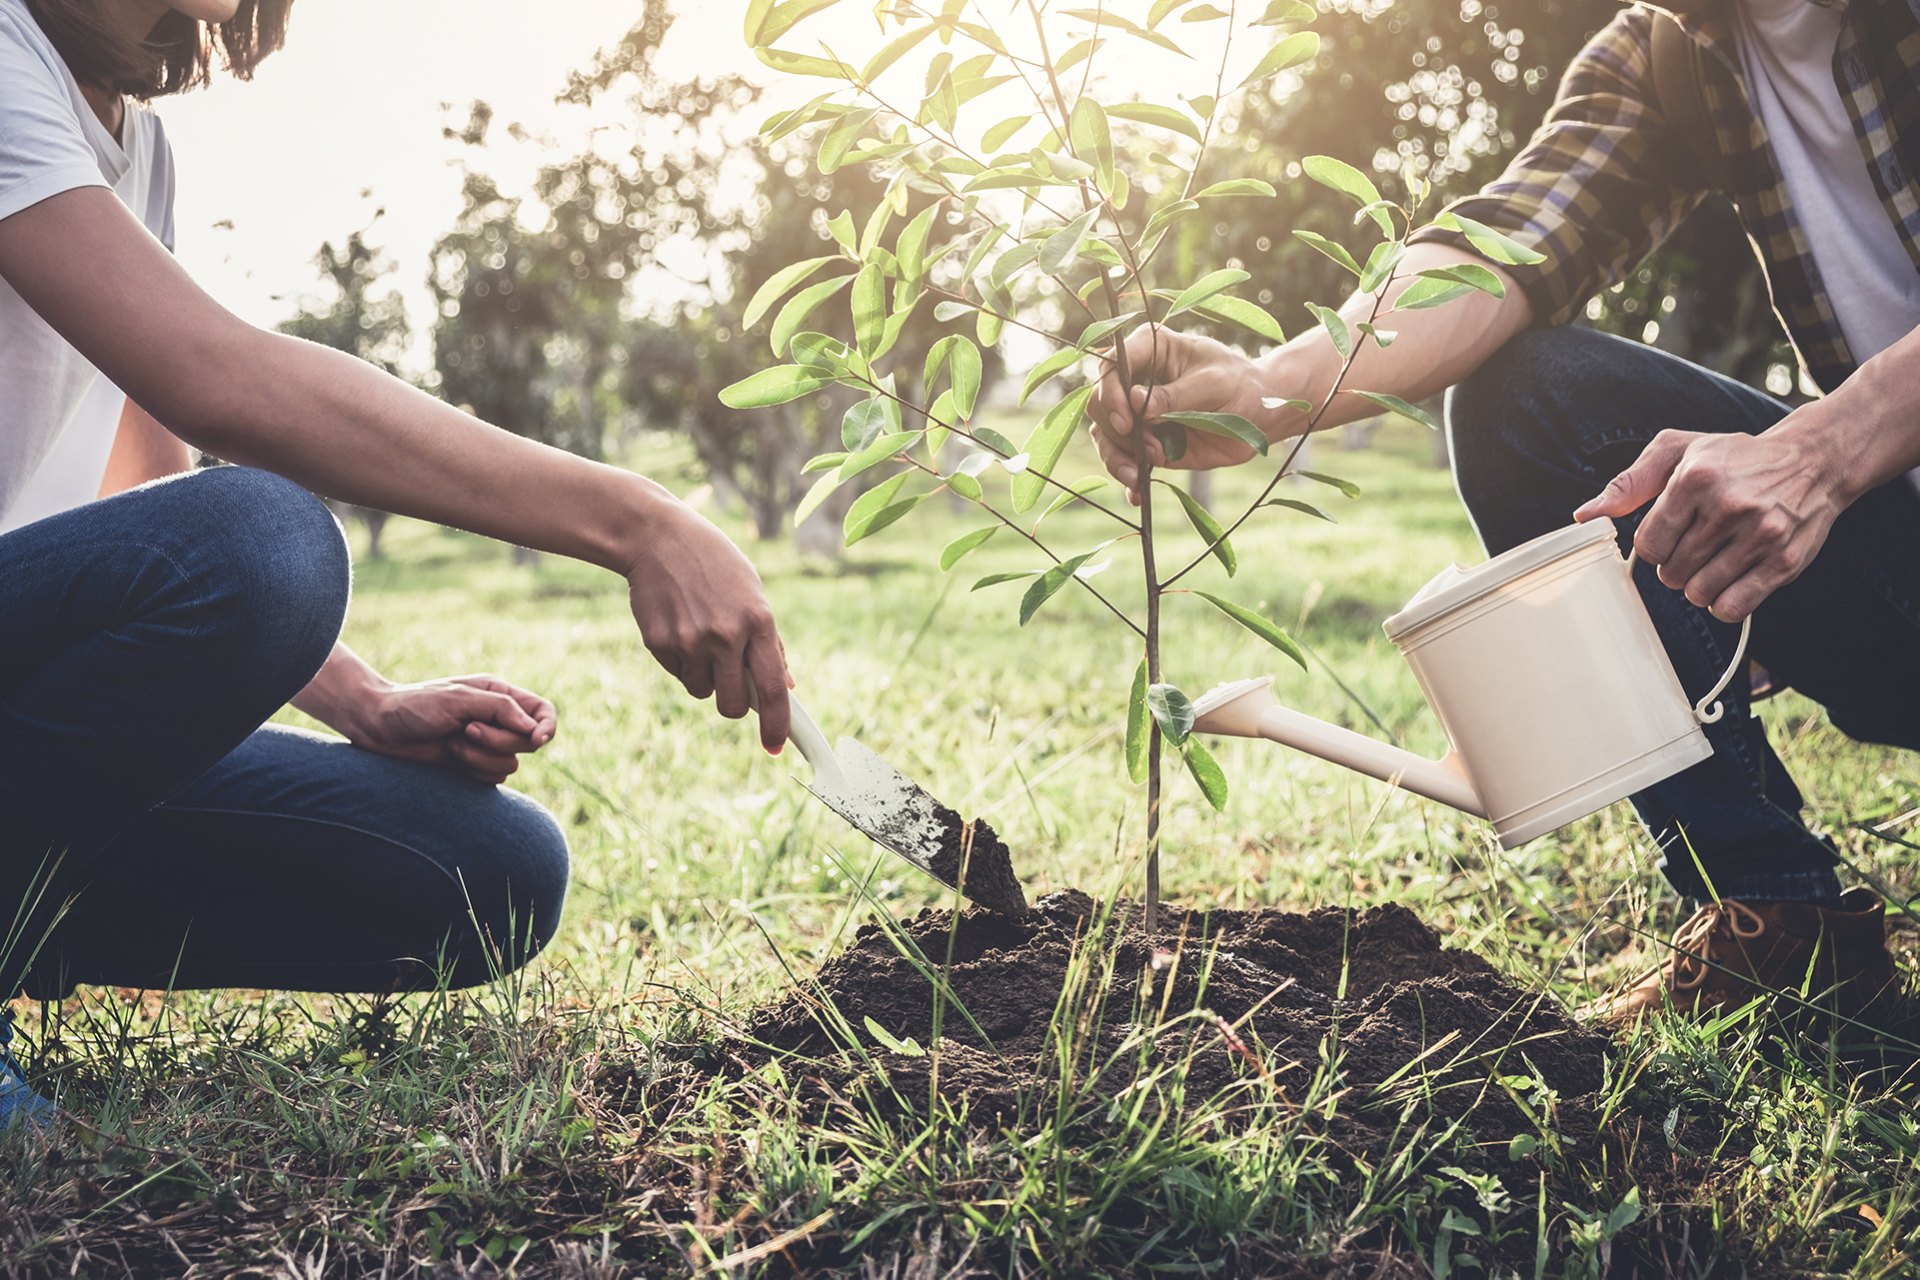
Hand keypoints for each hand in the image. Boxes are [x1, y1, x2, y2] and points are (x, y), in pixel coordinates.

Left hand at [353, 675, 557, 784]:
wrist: (380, 728)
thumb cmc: (415, 706)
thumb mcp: (459, 699)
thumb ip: (501, 709)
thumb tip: (534, 730)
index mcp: (500, 695)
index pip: (543, 712)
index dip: (547, 727)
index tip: (536, 740)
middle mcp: (498, 719)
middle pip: (528, 742)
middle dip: (498, 741)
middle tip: (467, 731)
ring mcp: (487, 744)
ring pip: (511, 763)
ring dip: (480, 758)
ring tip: (452, 744)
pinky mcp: (474, 765)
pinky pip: (494, 777)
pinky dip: (474, 770)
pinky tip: (450, 757)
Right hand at [625, 499, 792, 752]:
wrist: (657, 537)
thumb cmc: (714, 564)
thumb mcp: (752, 593)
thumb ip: (769, 642)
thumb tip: (785, 687)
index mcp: (758, 621)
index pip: (772, 689)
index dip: (777, 725)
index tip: (775, 747)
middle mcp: (725, 635)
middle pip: (733, 705)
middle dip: (734, 705)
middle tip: (729, 683)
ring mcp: (690, 641)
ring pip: (701, 690)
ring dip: (703, 676)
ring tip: (699, 634)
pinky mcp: (659, 642)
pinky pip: (677, 673)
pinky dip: (680, 660)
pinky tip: (678, 625)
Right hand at [1089, 325, 1280, 502]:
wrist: (1262, 415)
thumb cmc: (1242, 385)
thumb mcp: (1213, 384)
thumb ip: (1174, 395)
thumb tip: (1134, 402)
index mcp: (1151, 350)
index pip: (1112, 366)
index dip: (1110, 393)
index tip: (1127, 421)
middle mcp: (1137, 380)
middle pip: (1099, 403)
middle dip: (1116, 430)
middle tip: (1147, 448)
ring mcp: (1139, 414)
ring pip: (1105, 435)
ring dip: (1116, 458)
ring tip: (1138, 477)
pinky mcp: (1147, 443)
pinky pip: (1125, 461)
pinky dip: (1128, 479)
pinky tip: (1137, 495)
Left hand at [1574, 425, 1847, 620]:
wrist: (1813, 460)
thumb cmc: (1736, 457)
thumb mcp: (1679, 451)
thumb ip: (1629, 483)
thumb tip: (1584, 515)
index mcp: (1696, 478)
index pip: (1649, 544)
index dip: (1654, 547)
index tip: (1670, 534)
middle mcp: (1729, 506)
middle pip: (1672, 572)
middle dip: (1676, 566)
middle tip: (1696, 546)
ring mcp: (1760, 536)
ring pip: (1699, 594)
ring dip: (1699, 586)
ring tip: (1714, 561)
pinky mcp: (1784, 562)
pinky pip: (1733, 608)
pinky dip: (1724, 604)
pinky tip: (1730, 581)